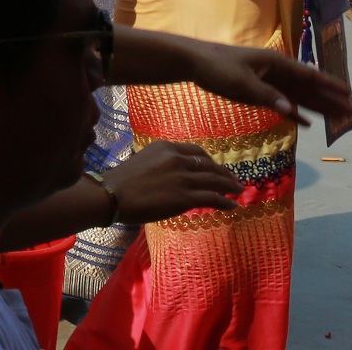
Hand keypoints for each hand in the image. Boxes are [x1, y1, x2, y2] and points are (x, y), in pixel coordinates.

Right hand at [94, 141, 240, 224]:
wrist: (112, 195)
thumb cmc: (122, 181)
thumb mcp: (144, 161)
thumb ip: (163, 163)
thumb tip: (176, 174)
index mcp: (166, 147)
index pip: (196, 152)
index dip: (210, 161)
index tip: (217, 168)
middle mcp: (177, 158)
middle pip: (208, 165)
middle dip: (224, 173)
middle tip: (234, 181)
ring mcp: (182, 178)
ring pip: (214, 180)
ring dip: (229, 186)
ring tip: (239, 191)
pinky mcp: (184, 197)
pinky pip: (212, 198)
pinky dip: (225, 201)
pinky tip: (233, 206)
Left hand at [174, 39, 351, 129]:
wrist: (196, 63)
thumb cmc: (218, 67)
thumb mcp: (241, 82)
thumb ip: (266, 96)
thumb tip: (290, 109)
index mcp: (277, 63)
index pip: (310, 76)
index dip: (330, 86)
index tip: (348, 94)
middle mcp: (277, 71)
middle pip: (309, 88)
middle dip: (330, 100)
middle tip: (350, 113)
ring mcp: (269, 81)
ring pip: (299, 96)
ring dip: (317, 107)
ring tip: (336, 118)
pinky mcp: (259, 91)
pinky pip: (283, 103)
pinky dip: (295, 112)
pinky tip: (307, 123)